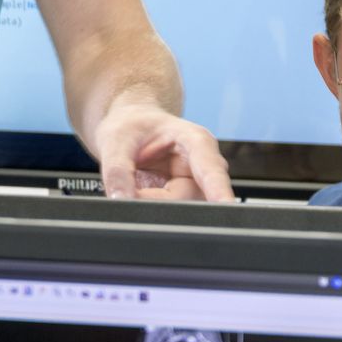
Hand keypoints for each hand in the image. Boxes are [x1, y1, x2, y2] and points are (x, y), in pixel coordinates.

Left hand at [92, 103, 235, 202]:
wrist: (129, 130)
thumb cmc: (131, 126)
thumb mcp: (115, 140)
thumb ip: (117, 171)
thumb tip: (121, 200)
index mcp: (196, 141)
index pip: (212, 170)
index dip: (219, 190)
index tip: (226, 206)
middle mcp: (202, 167)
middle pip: (189, 200)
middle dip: (156, 202)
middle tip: (128, 191)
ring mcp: (196, 187)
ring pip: (179, 212)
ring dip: (150, 206)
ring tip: (134, 185)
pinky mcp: (184, 202)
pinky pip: (167, 216)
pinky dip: (147, 210)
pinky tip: (139, 193)